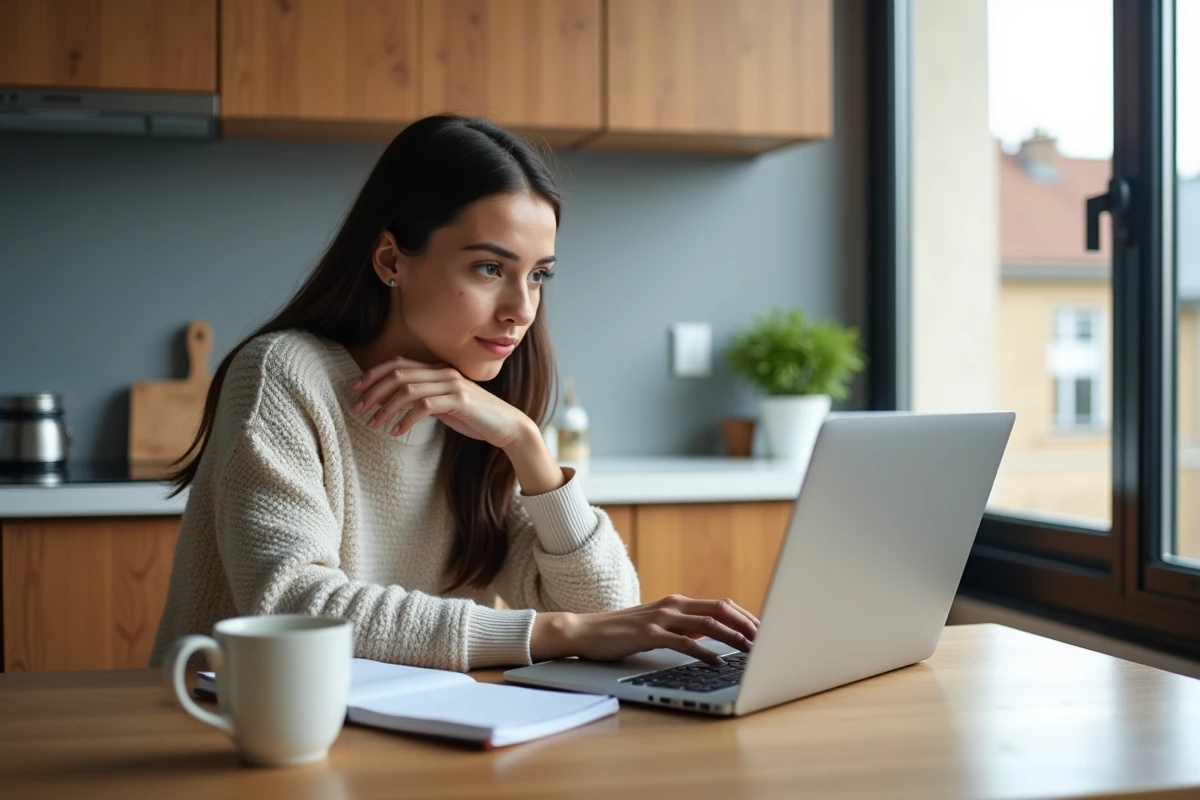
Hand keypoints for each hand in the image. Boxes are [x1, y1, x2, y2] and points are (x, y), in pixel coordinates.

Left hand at [349, 356, 528, 447]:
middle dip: (374, 391)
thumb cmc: (475, 418)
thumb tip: (397, 405)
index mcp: (438, 370)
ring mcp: (453, 385)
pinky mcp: (460, 401)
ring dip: (386, 408)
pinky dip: (407, 419)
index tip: (355, 389)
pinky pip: (425, 406)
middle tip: (359, 409)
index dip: (373, 374)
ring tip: (374, 425)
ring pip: (409, 389)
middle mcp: (444, 372)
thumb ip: (425, 400)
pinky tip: (397, 431)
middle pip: (399, 374)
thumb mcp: (445, 406)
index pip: (399, 364)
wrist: (507, 426)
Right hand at [531, 595, 760, 665]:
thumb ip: (684, 627)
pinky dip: (704, 652)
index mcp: (677, 602)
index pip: (722, 605)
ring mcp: (660, 618)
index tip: (766, 632)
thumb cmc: (621, 632)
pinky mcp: (648, 633)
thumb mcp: (658, 625)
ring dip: (733, 637)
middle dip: (748, 625)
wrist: (584, 631)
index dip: (747, 617)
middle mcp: (672, 605)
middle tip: (769, 641)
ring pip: (707, 624)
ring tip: (752, 651)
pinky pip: (683, 642)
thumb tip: (713, 635)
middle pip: (721, 610)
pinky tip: (717, 662)